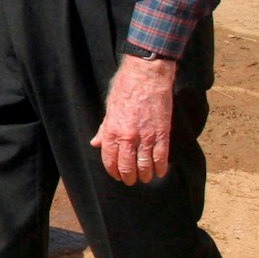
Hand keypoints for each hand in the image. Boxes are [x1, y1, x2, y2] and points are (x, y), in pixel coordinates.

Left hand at [91, 54, 176, 183]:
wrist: (147, 77)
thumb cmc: (125, 89)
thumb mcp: (109, 109)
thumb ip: (104, 129)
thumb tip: (96, 144)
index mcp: (113, 131)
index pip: (110, 159)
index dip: (113, 170)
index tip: (117, 176)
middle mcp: (128, 137)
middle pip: (127, 166)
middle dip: (128, 177)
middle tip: (130, 180)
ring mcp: (146, 136)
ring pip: (145, 165)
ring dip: (145, 175)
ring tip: (144, 178)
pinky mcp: (162, 133)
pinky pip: (162, 156)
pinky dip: (160, 167)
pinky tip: (160, 172)